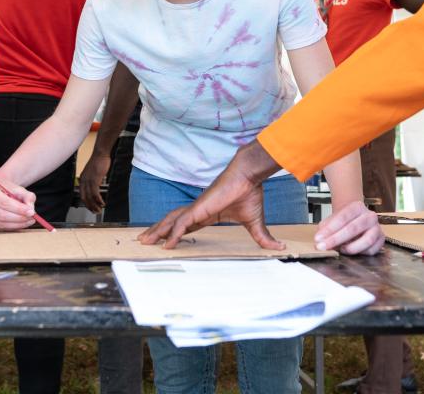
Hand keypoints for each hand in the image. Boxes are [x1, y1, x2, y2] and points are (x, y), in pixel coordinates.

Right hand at [0, 176, 35, 230]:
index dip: (18, 209)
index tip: (31, 212)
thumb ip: (27, 197)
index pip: (3, 202)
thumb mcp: (20, 189)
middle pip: (1, 215)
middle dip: (19, 218)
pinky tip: (20, 223)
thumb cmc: (8, 190)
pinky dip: (11, 227)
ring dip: (17, 224)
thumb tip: (30, 209)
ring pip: (1, 223)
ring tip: (28, 220)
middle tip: (32, 218)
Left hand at [78, 152, 110, 213]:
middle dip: (90, 206)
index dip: (87, 203)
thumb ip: (93, 179)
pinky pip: (95, 193)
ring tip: (100, 210)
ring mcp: (88, 181)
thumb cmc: (99, 161)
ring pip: (90, 197)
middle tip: (96, 212)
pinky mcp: (94, 180)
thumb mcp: (93, 172)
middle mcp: (83, 181)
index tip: (91, 208)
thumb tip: (96, 186)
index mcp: (82, 179)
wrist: (100, 154)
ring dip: (95, 205)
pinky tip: (102, 203)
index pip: (82, 194)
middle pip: (85, 198)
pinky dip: (99, 200)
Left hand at [138, 141, 283, 250]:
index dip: (176, 233)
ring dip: (158, 232)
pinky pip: (182, 224)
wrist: (249, 175)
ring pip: (171, 221)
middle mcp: (199, 210)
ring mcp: (197, 208)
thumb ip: (262, 237)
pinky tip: (167, 244)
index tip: (167, 241)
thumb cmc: (250, 192)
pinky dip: (173, 234)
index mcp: (208, 213)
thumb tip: (278, 248)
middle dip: (158, 231)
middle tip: (145, 241)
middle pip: (172, 222)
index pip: (187, 225)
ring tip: (145, 241)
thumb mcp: (255, 222)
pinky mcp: (199, 208)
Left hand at [313, 201, 385, 255]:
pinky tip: (351, 251)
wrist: (356, 219)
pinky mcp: (381, 240)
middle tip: (323, 247)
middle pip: (353, 228)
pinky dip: (360, 253)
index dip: (330, 229)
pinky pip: (372, 250)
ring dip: (351, 248)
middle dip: (336, 239)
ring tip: (340, 249)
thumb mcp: (332, 219)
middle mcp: (369, 216)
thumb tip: (319, 239)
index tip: (318, 238)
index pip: (343, 217)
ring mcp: (377, 228)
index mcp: (357, 207)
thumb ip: (325, 227)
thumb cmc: (344, 220)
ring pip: (366, 240)